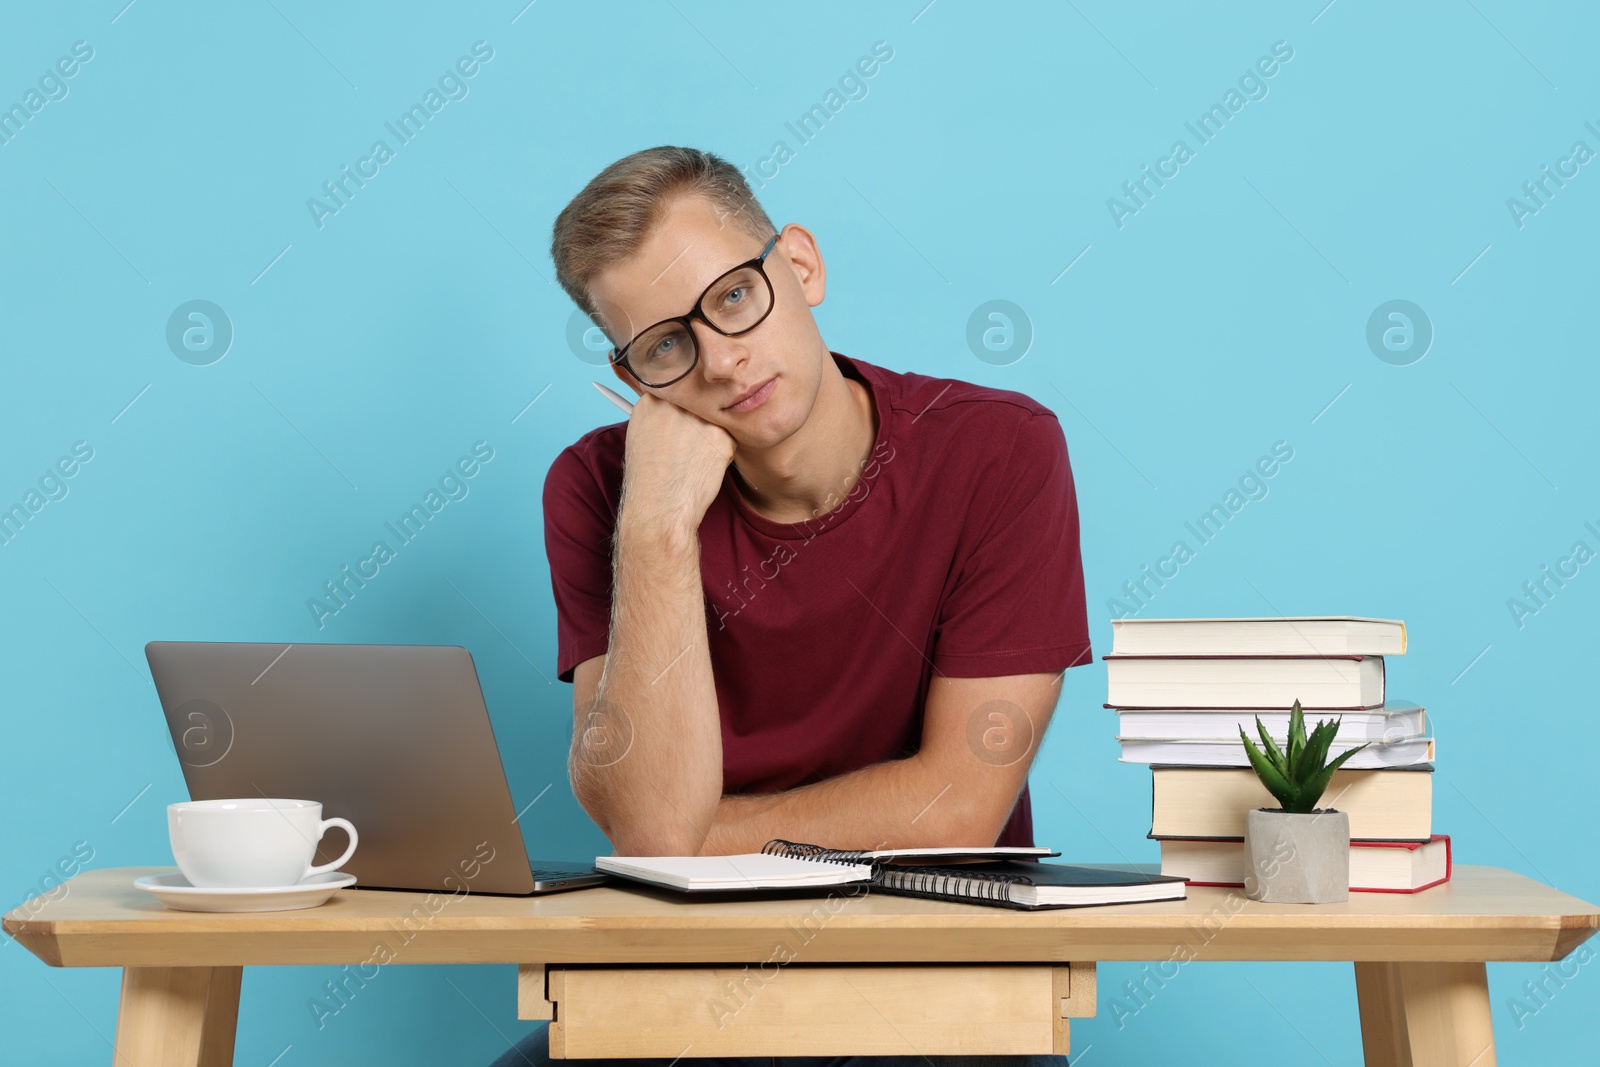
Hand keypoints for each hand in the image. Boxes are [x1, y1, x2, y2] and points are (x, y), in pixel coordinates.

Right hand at [619, 392, 735, 534]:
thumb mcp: (641, 434)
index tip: (683, 424)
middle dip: (700, 421)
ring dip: (712, 435)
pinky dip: (722, 452)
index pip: (680, 391)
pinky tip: (705, 467)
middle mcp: (676, 403)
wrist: (660, 507)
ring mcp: (700, 418)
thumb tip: (680, 402)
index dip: (684, 410)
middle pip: (700, 403)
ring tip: (694, 458)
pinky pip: (729, 437)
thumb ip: (659, 412)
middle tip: (691, 445)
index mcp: (653, 399)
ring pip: (716, 419)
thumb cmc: (648, 478)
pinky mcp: (721, 436)